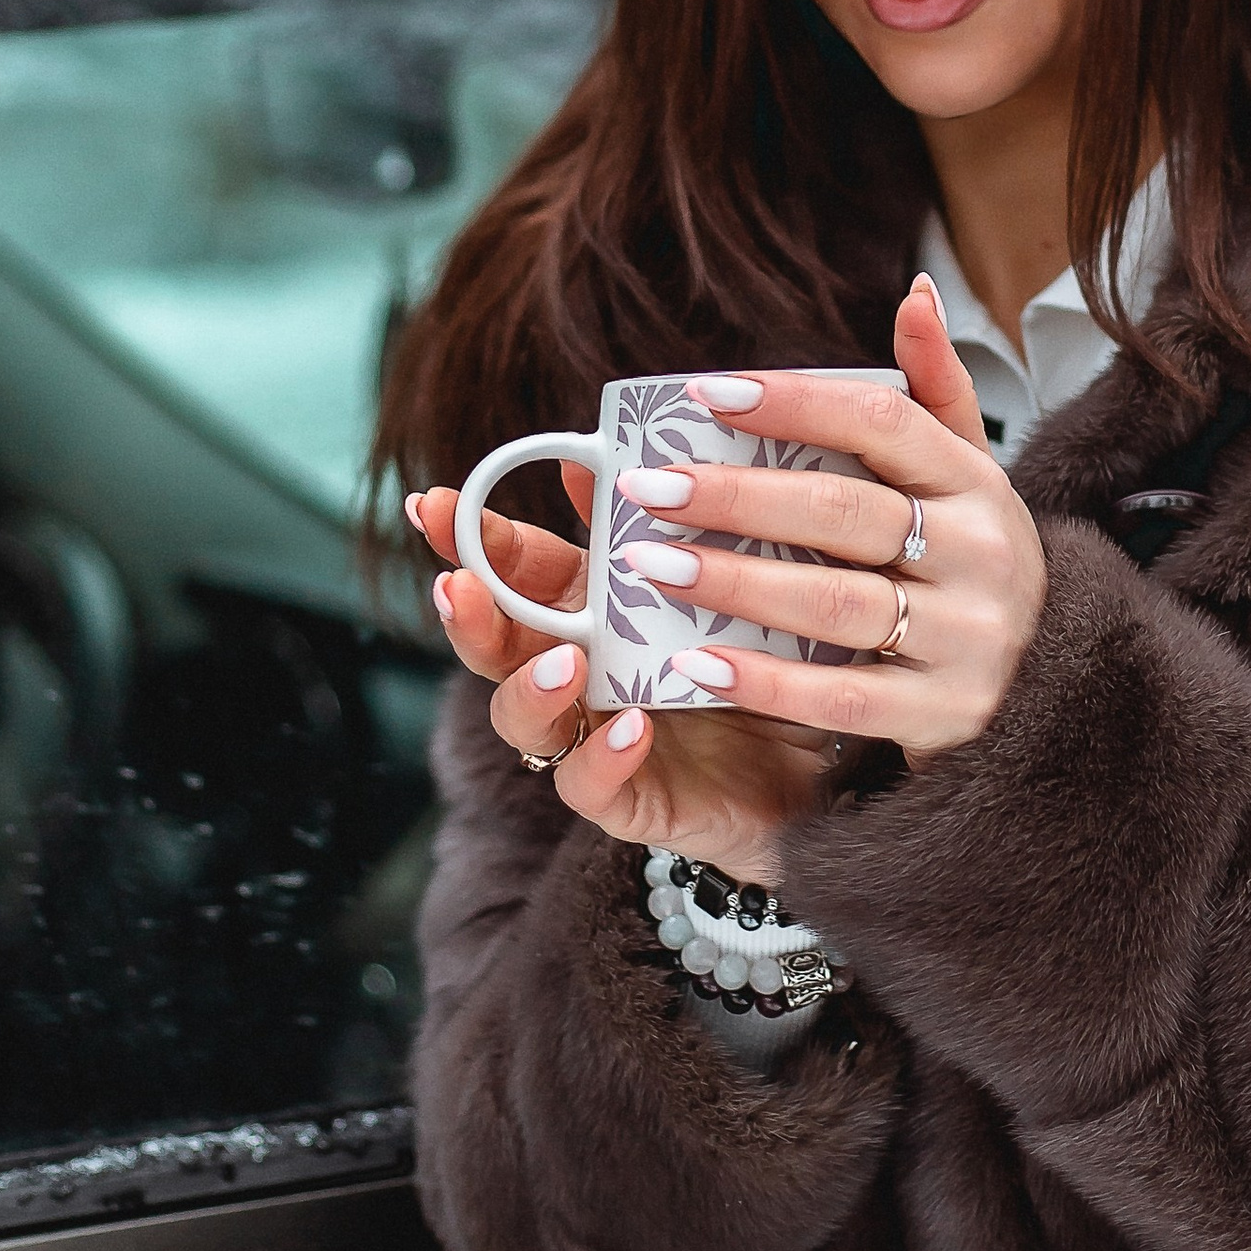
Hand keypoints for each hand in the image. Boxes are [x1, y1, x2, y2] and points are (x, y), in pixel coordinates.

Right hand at [406, 475, 835, 883]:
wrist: (815, 764)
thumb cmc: (755, 659)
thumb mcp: (714, 581)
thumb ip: (652, 524)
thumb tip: (590, 452)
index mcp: (585, 610)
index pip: (510, 570)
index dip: (467, 539)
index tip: (435, 503)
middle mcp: (575, 673)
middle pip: (495, 644)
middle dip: (468, 613)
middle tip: (457, 585)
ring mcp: (592, 737)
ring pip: (523, 721)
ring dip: (532, 689)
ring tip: (565, 662)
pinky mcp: (629, 799)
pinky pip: (592, 787)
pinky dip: (604, 759)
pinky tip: (632, 727)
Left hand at [601, 274, 1046, 765]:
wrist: (1060, 694)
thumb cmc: (978, 564)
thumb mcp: (973, 476)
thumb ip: (935, 391)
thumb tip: (917, 292)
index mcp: (976, 483)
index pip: (881, 422)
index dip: (794, 401)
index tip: (704, 393)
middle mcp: (978, 555)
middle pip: (844, 512)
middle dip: (736, 495)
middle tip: (644, 486)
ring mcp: (964, 638)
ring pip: (834, 602)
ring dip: (733, 581)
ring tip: (647, 564)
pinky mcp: (941, 714)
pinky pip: (841, 695)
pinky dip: (764, 680)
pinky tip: (692, 662)